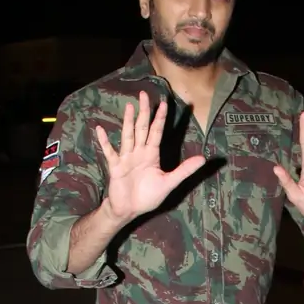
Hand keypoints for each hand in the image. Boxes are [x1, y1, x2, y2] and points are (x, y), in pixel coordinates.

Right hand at [95, 90, 204, 223]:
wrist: (129, 210)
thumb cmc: (148, 196)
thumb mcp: (169, 182)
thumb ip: (184, 170)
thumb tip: (203, 159)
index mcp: (151, 154)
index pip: (157, 132)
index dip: (160, 118)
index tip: (164, 102)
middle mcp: (139, 152)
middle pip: (142, 128)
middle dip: (144, 112)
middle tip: (144, 94)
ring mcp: (126, 158)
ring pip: (128, 136)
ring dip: (128, 121)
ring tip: (129, 106)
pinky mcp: (115, 166)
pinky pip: (110, 152)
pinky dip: (105, 141)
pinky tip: (100, 129)